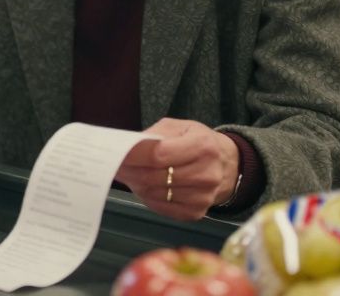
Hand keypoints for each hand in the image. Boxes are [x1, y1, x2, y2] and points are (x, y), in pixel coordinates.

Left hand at [115, 118, 238, 220]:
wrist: (225, 164)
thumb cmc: (196, 141)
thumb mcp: (178, 127)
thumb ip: (153, 136)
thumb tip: (126, 148)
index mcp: (203, 146)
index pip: (159, 155)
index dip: (133, 156)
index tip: (115, 154)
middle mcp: (207, 174)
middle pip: (155, 177)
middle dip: (130, 171)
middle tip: (114, 165)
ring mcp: (203, 196)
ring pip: (156, 193)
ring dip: (136, 184)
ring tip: (127, 174)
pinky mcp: (196, 212)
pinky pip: (162, 207)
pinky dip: (147, 197)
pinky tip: (142, 187)